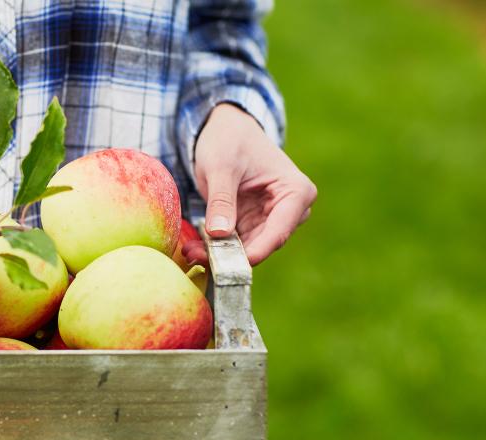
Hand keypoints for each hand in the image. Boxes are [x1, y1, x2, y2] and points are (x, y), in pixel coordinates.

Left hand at [183, 104, 316, 265]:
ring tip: (190, 251)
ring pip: (248, 248)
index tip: (227, 264)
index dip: (254, 252)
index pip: (279, 231)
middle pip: (263, 244)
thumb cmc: (229, 139)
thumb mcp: (221, 167)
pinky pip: (237, 243)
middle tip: (195, 256)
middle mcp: (291, 210)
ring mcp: (272, 219)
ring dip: (220, 254)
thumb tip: (220, 235)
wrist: (225, 129)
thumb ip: (222, 200)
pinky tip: (194, 248)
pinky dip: (216, 247)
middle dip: (231, 254)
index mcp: (296, 191)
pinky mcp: (254, 224)